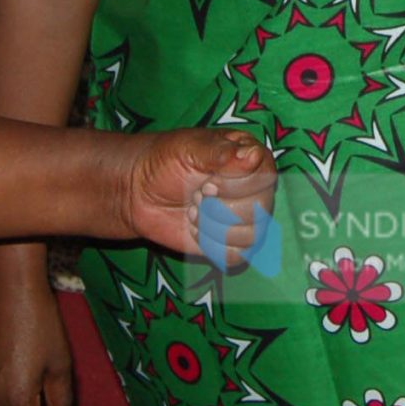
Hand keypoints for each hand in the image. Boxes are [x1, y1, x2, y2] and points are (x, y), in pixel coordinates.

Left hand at [117, 127, 277, 262]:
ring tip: (193, 211)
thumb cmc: (165, 161)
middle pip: (260, 212)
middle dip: (218, 208)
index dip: (234, 186)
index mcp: (253, 157)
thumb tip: (254, 156)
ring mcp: (246, 217)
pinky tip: (195, 229)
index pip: (265, 179)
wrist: (139, 191)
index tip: (205, 183)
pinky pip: (236, 256)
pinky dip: (211, 245)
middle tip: (196, 196)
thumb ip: (221, 153)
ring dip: (212, 227)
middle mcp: (256, 188)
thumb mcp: (189, 149)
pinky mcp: (231, 243)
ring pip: (251, 237)